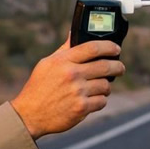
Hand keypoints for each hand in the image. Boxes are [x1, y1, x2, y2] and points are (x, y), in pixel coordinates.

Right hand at [10, 37, 124, 138]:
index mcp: (63, 61)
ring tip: (98, 88)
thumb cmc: (38, 88)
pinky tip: (91, 100)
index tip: (116, 48)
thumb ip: (64, 49)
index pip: (93, 47)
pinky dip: (99, 101)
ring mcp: (77, 92)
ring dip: (105, 87)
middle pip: (105, 66)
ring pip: (105, 85)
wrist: (29, 115)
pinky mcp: (81, 108)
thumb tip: (74, 33)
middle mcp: (71, 75)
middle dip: (117, 67)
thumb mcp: (47, 64)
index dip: (109, 46)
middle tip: (120, 68)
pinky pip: (102, 101)